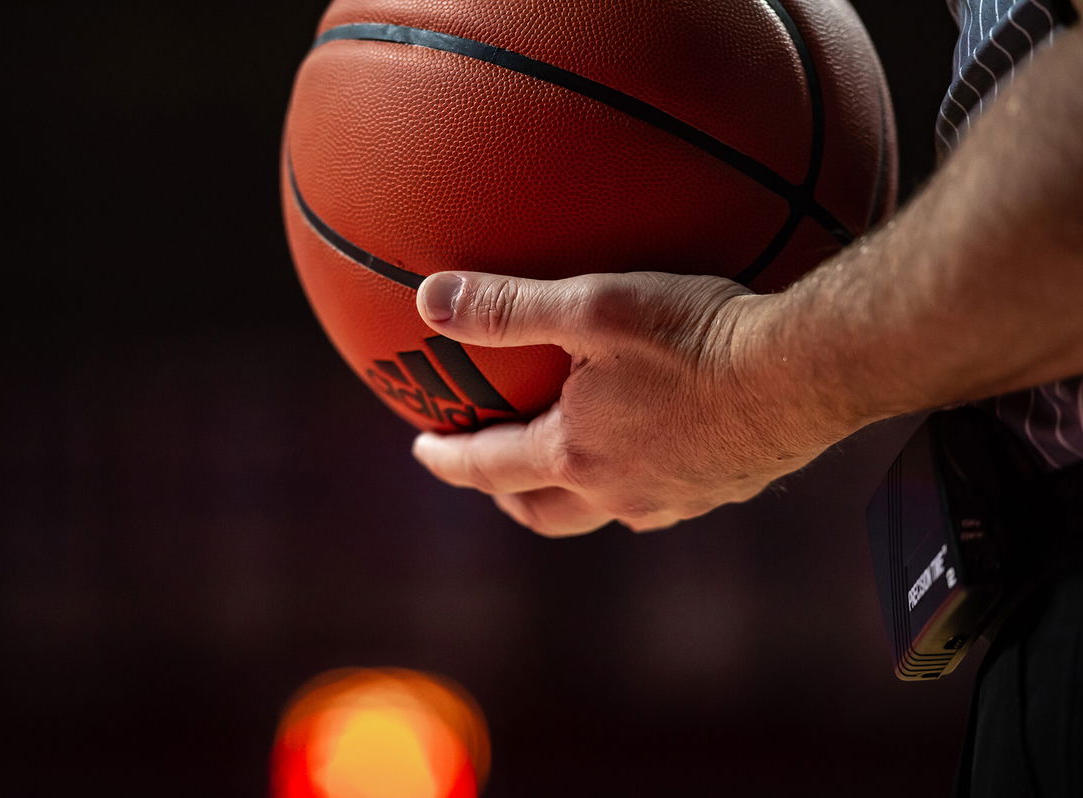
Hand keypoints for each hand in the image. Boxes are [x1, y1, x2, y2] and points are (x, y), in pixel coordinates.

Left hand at [411, 270, 858, 535]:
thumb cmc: (697, 334)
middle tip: (490, 470)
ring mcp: (672, 500)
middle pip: (542, 512)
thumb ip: (508, 306)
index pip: (489, 468)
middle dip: (505, 494)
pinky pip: (659, 499)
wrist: (804, 372)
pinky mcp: (720, 492)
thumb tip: (429, 300)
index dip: (448, 459)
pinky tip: (650, 447)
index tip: (422, 450)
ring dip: (569, 494)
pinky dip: (631, 481)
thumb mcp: (593, 306)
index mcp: (576, 453)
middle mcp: (618, 492)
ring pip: (602, 511)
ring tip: (566, 463)